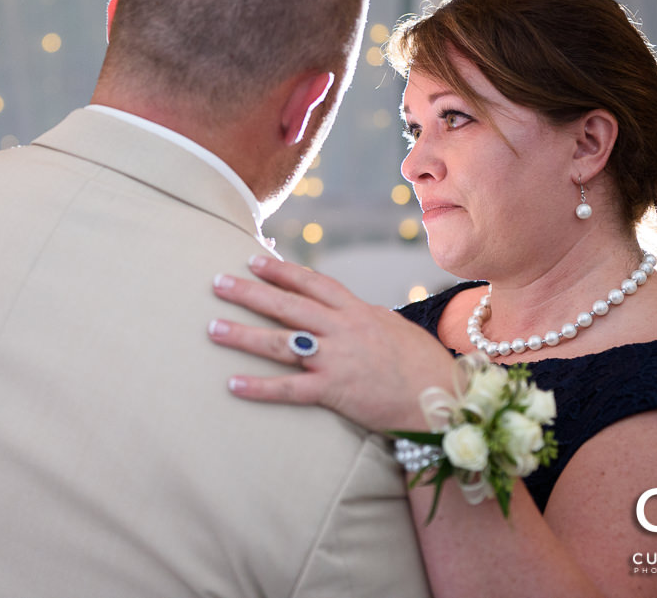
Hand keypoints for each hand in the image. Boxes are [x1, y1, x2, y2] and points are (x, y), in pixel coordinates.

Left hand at [209, 255, 456, 431]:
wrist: (444, 398)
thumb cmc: (420, 362)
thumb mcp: (389, 326)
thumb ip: (359, 315)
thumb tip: (336, 306)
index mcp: (356, 311)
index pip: (311, 283)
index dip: (280, 270)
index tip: (252, 258)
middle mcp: (343, 330)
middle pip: (288, 306)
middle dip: (249, 292)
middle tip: (217, 281)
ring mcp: (337, 360)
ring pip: (281, 343)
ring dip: (243, 335)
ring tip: (212, 328)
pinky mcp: (335, 392)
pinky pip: (290, 389)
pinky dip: (260, 387)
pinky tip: (232, 384)